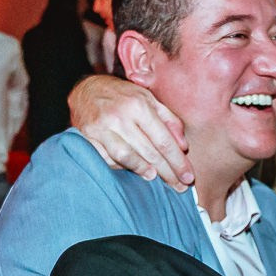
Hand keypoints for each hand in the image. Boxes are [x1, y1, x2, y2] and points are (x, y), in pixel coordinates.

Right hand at [69, 75, 191, 190]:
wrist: (87, 89)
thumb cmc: (123, 96)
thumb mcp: (149, 99)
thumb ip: (169, 120)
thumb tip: (183, 146)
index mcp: (139, 105)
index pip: (163, 140)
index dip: (178, 161)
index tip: (188, 177)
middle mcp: (120, 117)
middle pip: (149, 152)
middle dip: (167, 172)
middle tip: (180, 187)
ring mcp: (102, 128)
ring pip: (126, 157)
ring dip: (143, 170)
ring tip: (156, 179)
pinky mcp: (87, 137)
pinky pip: (107, 158)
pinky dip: (120, 167)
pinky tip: (132, 171)